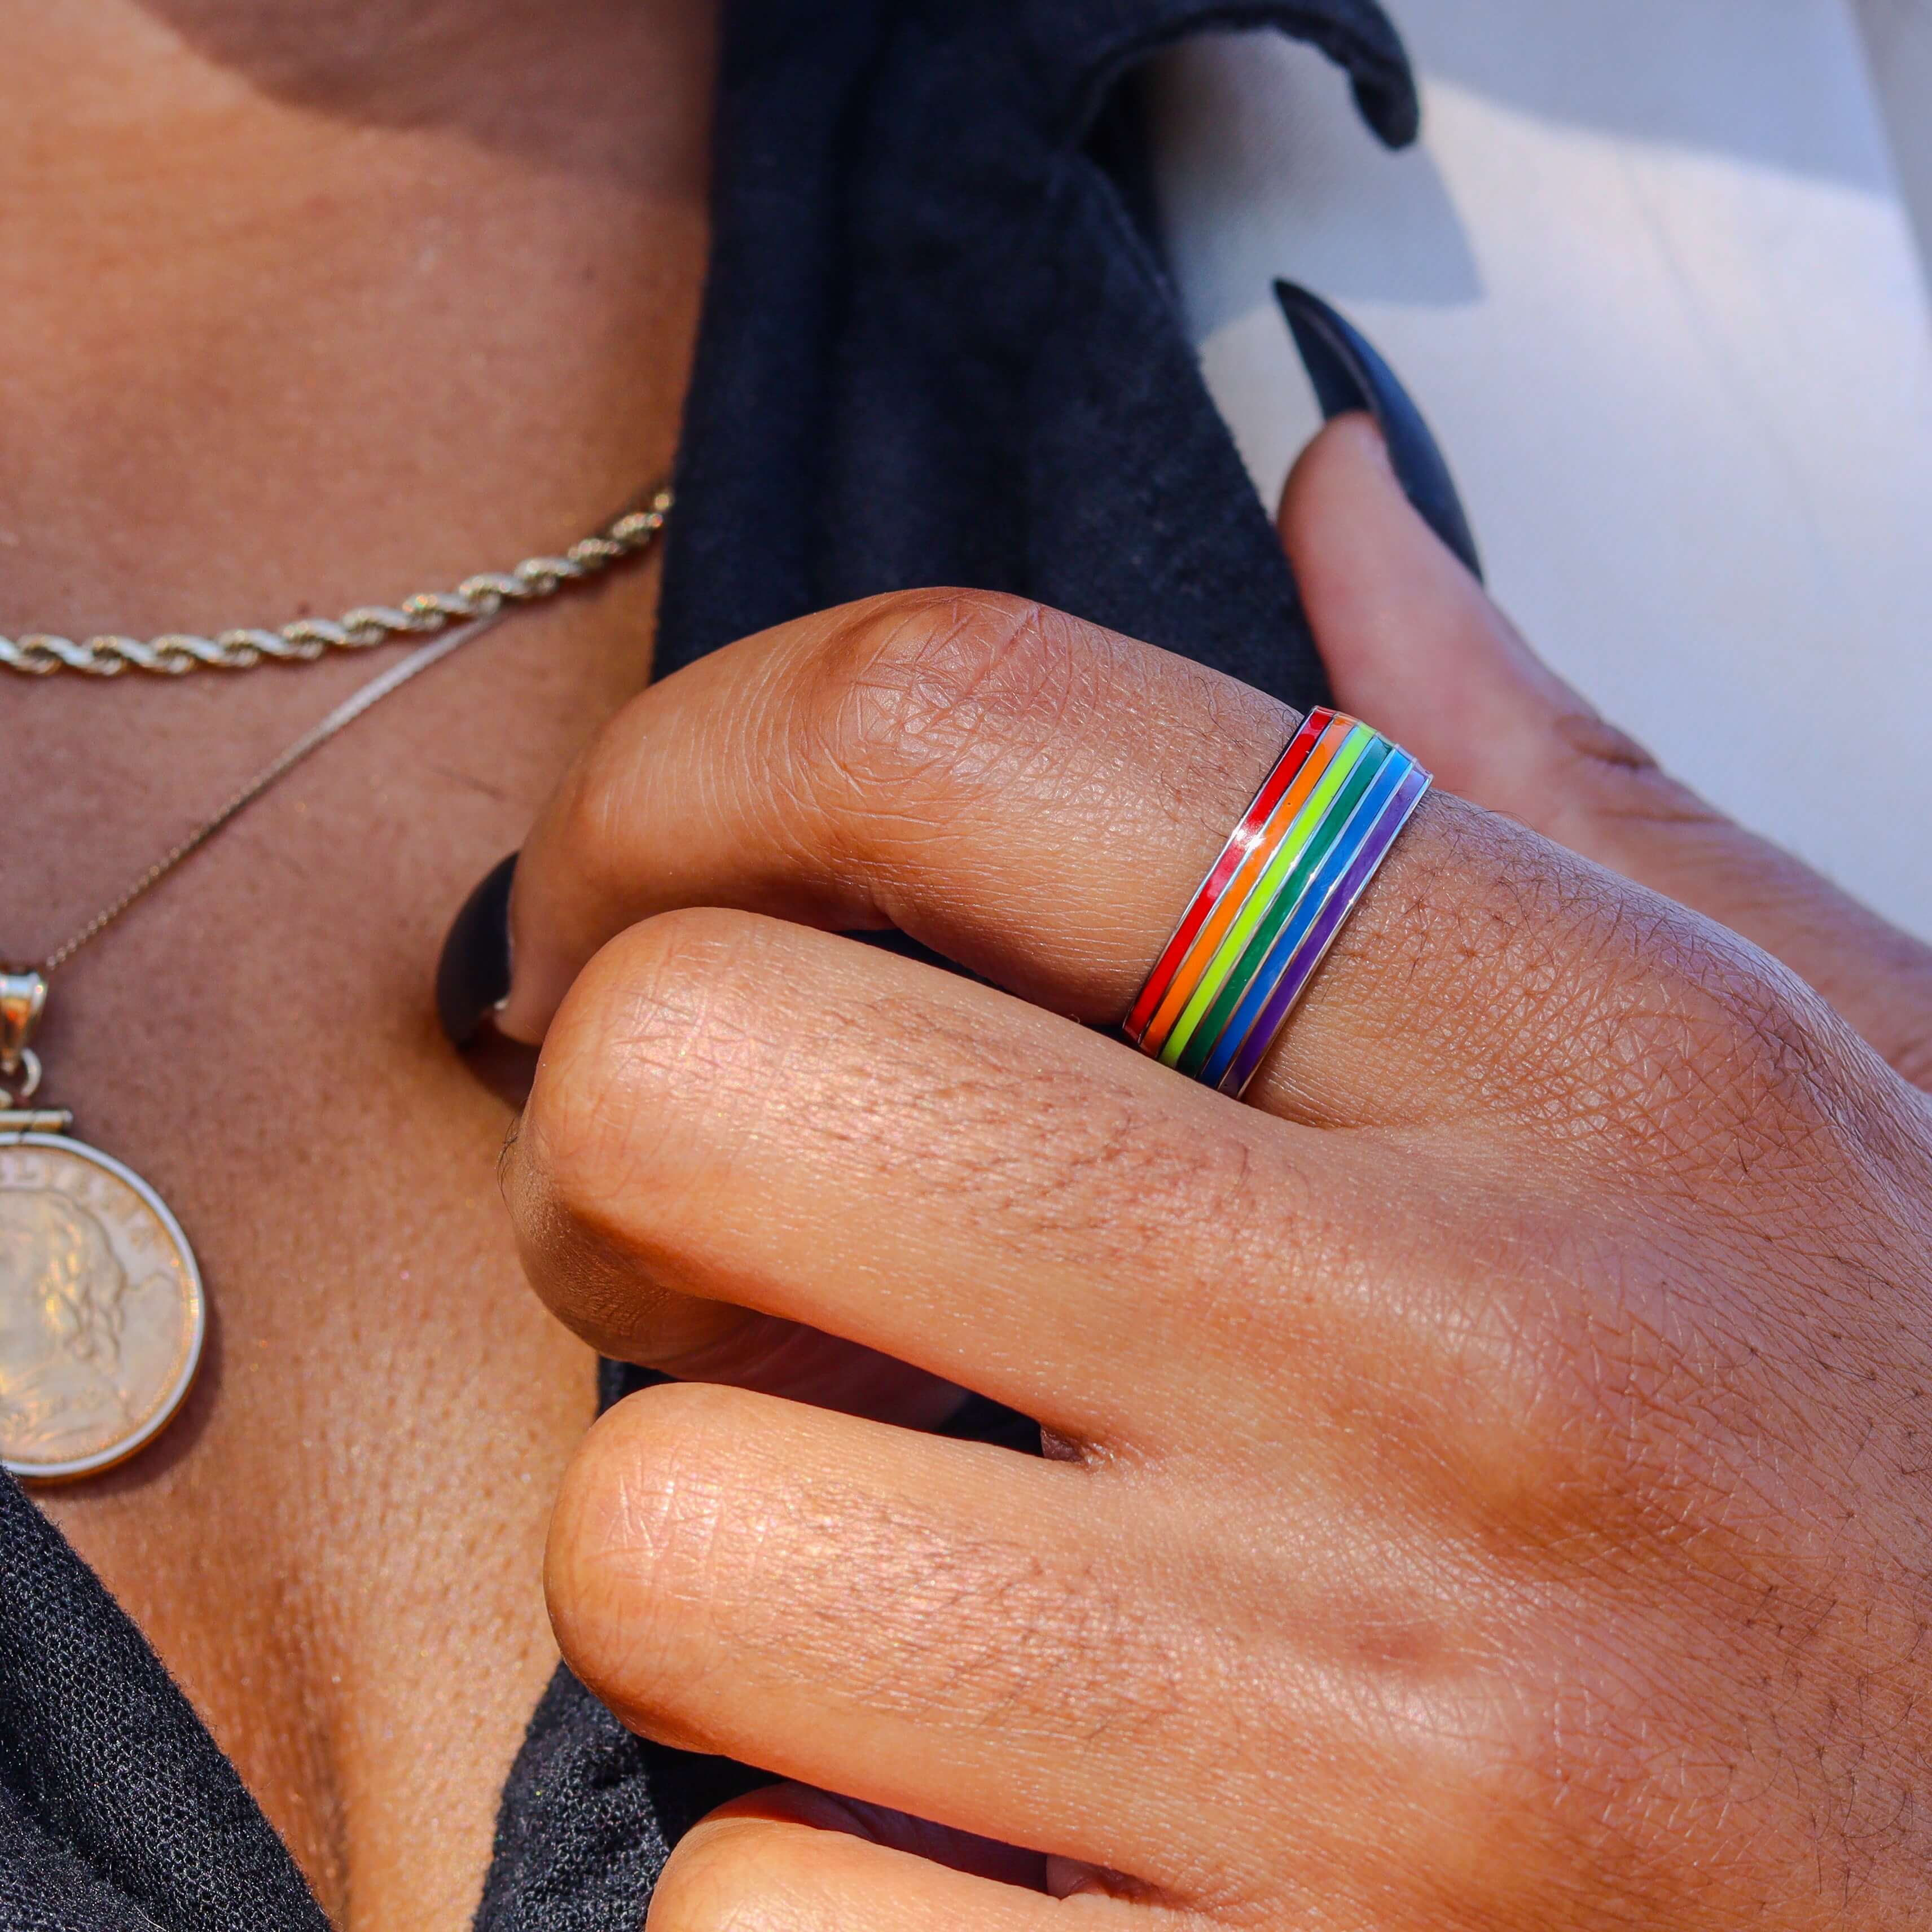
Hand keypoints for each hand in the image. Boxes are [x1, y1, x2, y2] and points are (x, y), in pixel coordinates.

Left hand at [493, 416, 1931, 1927]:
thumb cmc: (1918, 1506)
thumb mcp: (1822, 1080)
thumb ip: (1551, 779)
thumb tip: (1336, 499)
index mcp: (1583, 1046)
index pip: (952, 723)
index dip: (675, 784)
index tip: (626, 913)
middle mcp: (1469, 1354)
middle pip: (702, 1087)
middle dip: (602, 1170)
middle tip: (709, 1258)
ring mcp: (1376, 1735)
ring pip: (663, 1543)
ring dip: (697, 1561)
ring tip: (868, 1579)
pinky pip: (754, 1919)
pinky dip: (790, 1890)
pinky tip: (961, 1843)